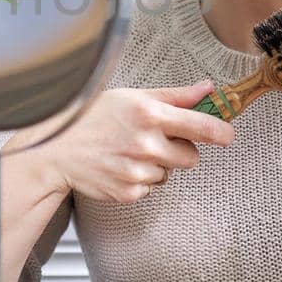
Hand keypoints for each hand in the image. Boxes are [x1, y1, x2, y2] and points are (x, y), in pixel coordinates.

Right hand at [29, 81, 233, 203]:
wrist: (55, 149)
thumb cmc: (92, 116)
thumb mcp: (132, 96)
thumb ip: (174, 95)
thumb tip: (209, 89)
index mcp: (150, 114)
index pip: (203, 127)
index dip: (221, 131)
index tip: (226, 134)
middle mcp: (146, 144)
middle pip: (191, 157)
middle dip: (180, 149)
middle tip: (155, 139)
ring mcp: (137, 171)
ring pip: (169, 173)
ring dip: (157, 165)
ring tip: (129, 151)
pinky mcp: (128, 192)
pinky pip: (150, 188)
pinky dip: (140, 180)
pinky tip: (120, 165)